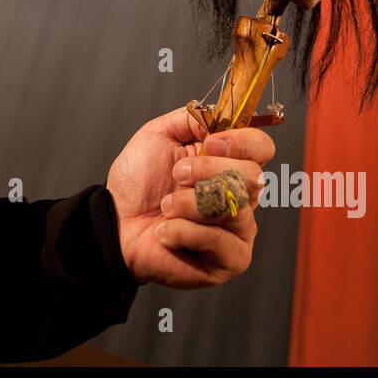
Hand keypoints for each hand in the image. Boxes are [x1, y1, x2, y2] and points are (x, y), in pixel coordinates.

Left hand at [106, 106, 274, 288]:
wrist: (116, 222)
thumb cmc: (138, 184)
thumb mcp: (158, 135)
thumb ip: (191, 118)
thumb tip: (219, 117)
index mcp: (229, 163)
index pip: (262, 148)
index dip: (240, 143)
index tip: (208, 142)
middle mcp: (242, 195)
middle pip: (254, 176)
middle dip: (206, 172)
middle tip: (176, 176)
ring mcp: (240, 229)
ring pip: (234, 207)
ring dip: (188, 202)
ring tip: (166, 206)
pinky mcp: (232, 259)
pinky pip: (220, 240)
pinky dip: (183, 231)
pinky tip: (165, 232)